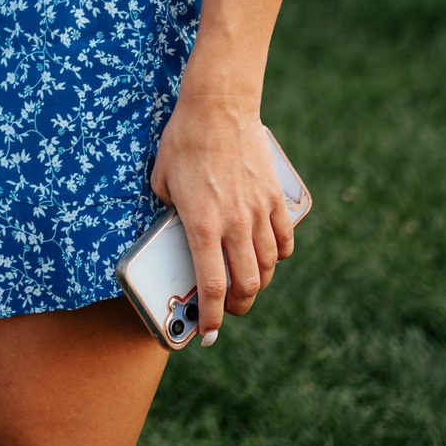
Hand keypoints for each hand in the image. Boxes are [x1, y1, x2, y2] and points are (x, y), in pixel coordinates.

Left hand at [150, 94, 294, 343]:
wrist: (218, 108)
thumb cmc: (182, 141)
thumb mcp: (161, 179)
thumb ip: (170, 209)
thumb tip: (176, 225)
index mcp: (201, 224)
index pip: (211, 285)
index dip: (210, 317)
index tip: (207, 336)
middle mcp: (234, 224)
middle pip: (246, 284)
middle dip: (237, 306)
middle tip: (228, 310)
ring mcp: (259, 213)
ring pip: (268, 266)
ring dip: (258, 284)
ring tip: (246, 286)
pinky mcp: (275, 199)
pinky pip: (284, 240)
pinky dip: (278, 256)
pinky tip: (269, 258)